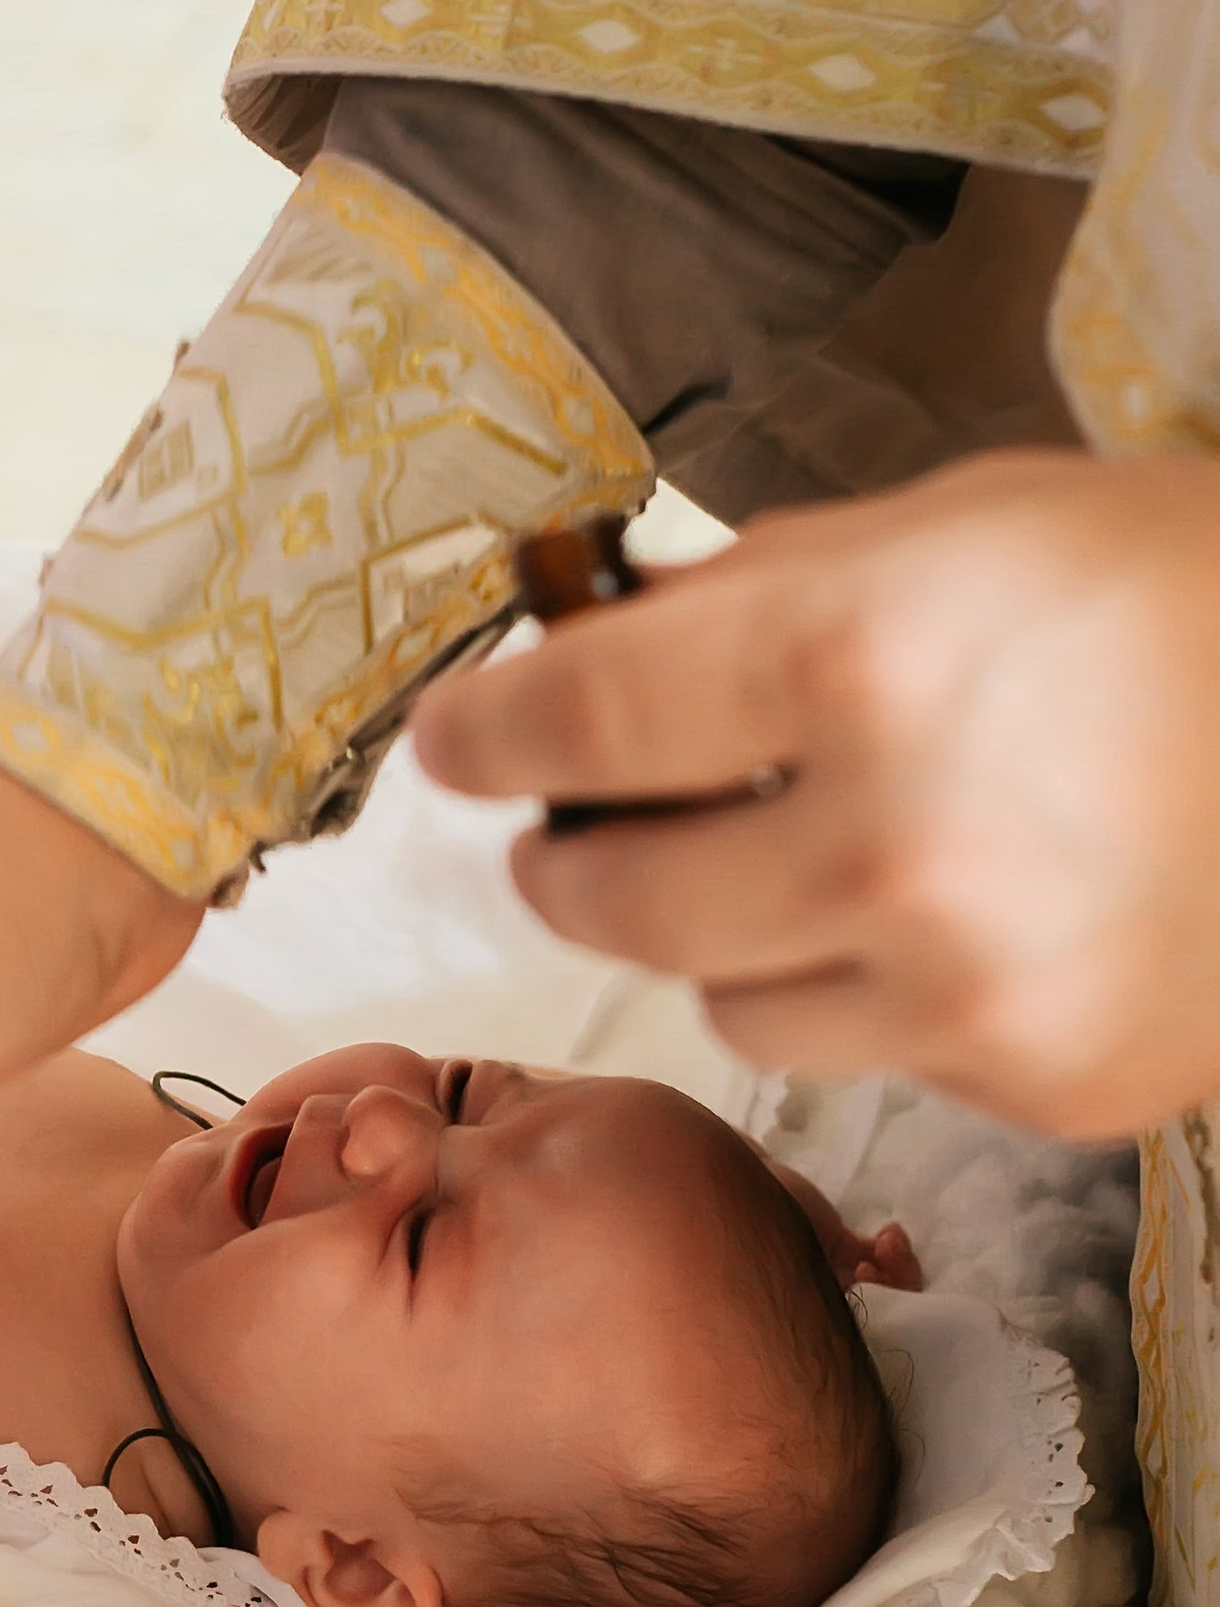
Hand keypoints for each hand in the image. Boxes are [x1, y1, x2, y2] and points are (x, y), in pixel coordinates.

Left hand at [412, 448, 1219, 1137]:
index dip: (487, 735)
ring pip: (722, 998)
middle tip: (565, 828)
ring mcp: (966, 986)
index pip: (574, 724)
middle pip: (604, 898)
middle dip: (564, 856)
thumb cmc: (1169, 595)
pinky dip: (872, 991)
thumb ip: (760, 591)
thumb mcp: (958, 524)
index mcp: (856, 659)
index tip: (458, 741)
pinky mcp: (1034, 1082)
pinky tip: (950, 916)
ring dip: (721, 934)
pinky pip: (865, 1055)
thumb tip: (596, 639)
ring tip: (797, 862)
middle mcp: (893, 842)